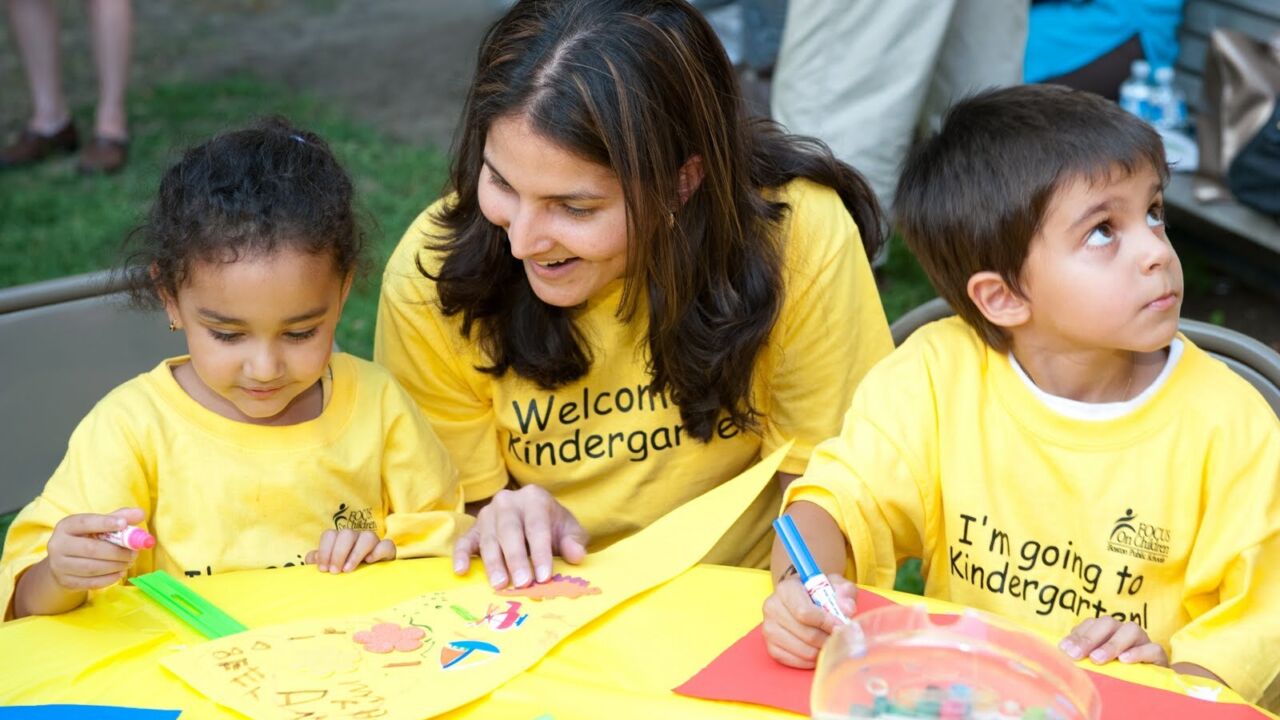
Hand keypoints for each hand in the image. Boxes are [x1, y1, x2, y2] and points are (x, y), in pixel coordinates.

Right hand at [45, 507, 145, 590]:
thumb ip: (120, 517)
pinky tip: (119, 573)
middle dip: (117, 552)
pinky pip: (91, 582)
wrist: (66, 562)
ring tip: (129, 562)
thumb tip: (140, 513)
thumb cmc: (88, 538)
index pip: (84, 522)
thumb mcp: (100, 525)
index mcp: (66, 526)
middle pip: (91, 549)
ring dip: (115, 566)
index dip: (105, 523)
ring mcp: (59, 565)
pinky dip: (109, 578)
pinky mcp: (65, 582)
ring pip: (92, 568)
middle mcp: (57, 545)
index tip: (124, 524)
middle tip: (134, 553)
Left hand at [307, 529, 395, 572]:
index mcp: (340, 539)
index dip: (324, 551)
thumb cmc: (344, 572)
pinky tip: (369, 562)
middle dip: (338, 553)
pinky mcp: (387, 550)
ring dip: (356, 553)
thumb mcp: (329, 567)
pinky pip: (386, 544)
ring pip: (367, 536)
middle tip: (335, 572)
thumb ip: (318, 561)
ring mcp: (373, 542)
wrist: (368, 581)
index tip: (323, 569)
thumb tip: (314, 557)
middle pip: (346, 534)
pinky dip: (378, 551)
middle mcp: (356, 537)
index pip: (330, 535)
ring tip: (348, 570)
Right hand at [452, 484, 588, 588]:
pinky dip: (461, 555)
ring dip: (493, 563)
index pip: (537, 526)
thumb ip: (574, 541)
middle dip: (516, 559)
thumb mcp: (570, 530)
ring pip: (488, 538)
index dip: (541, 552)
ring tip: (500, 584)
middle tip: (523, 583)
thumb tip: (576, 555)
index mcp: (534, 498)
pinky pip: (464, 540)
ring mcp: (488, 513)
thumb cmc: (554, 526)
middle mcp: (508, 501)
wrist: (537, 517)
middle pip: (510, 531)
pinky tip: (461, 571)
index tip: (544, 576)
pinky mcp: (473, 527)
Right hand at [761, 573, 856, 667]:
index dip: (826, 622)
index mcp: (786, 588)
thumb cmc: (820, 592)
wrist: (803, 599)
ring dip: (821, 650)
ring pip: (802, 650)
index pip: (804, 612)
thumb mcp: (835, 585)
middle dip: (827, 638)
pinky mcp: (771, 646)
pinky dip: (811, 660)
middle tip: (839, 637)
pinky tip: (818, 650)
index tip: (841, 625)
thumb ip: (844, 592)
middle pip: (805, 633)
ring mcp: (769, 628)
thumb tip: (847, 609)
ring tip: (830, 643)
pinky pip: (794, 661)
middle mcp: (772, 607)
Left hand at [1060, 617, 1168, 664]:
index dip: (1077, 635)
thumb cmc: (1117, 673)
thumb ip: (1083, 657)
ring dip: (1112, 644)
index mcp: (1107, 630)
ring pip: (1131, 630)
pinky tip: (1124, 661)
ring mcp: (1142, 640)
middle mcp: (1123, 631)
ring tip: (1098, 659)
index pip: (1090, 624)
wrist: (1150, 685)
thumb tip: (1061, 657)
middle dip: (1089, 638)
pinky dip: (1138, 653)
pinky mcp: (1158, 655)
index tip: (1064, 649)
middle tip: (1076, 655)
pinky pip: (1152, 648)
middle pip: (1107, 624)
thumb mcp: (1098, 665)